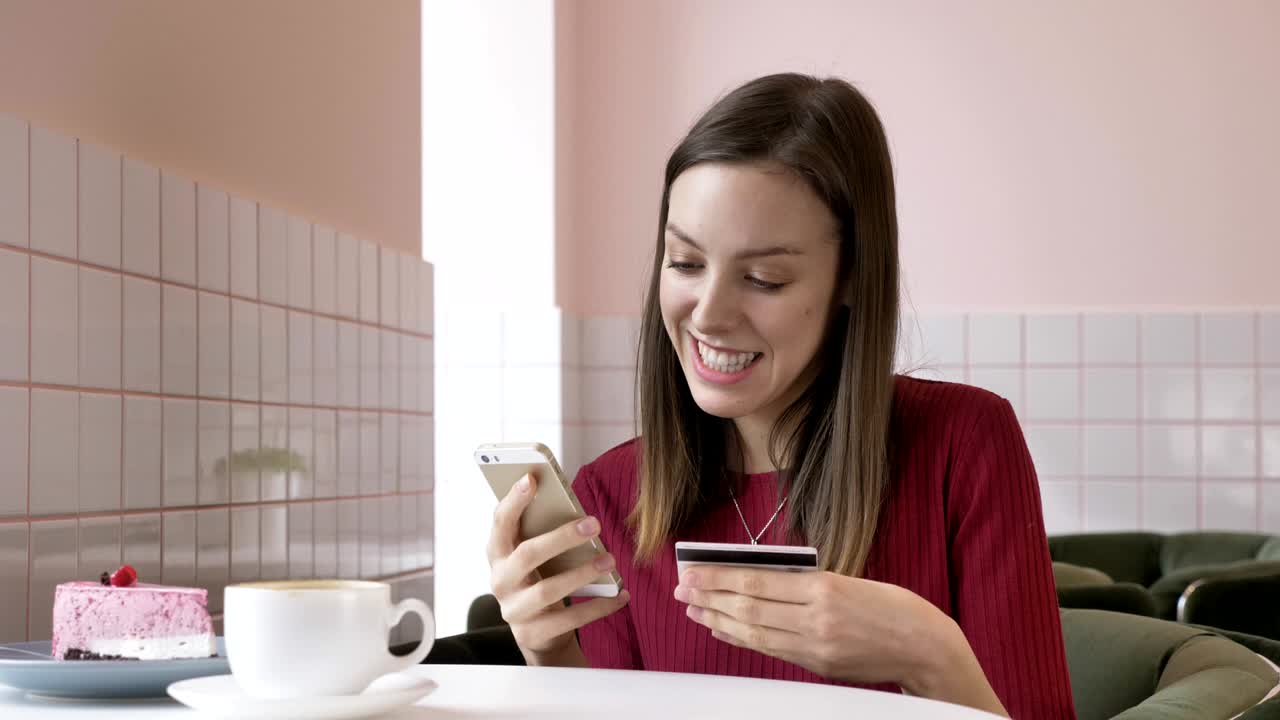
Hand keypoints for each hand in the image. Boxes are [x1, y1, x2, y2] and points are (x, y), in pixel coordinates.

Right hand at [487, 472, 630, 664]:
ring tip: (610, 560)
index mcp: (498, 555)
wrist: (539, 634)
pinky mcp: (533, 634)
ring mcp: (515, 611)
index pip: (500, 523)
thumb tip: (574, 509)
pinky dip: (599, 606)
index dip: (513, 501)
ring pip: (548, 590)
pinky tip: (621, 595)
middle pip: (527, 555)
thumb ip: (543, 534)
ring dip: (582, 573)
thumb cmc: (540, 580)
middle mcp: (501, 582)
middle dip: (561, 537)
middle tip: (594, 524)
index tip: (532, 479)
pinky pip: (570, 620)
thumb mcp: (536, 558)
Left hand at [674, 567, 1006, 714]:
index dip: (719, 578)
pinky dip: (742, 638)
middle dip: (710, 598)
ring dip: (719, 619)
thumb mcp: (850, 580)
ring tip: (695, 610)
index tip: (693, 571)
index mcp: (824, 588)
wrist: (925, 648)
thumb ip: (806, 583)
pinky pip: (770, 649)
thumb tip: (760, 579)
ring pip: (754, 632)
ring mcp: (815, 647)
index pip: (757, 581)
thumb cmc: (893, 607)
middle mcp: (815, 619)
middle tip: (682, 590)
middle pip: (748, 607)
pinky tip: (725, 629)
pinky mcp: (817, 665)